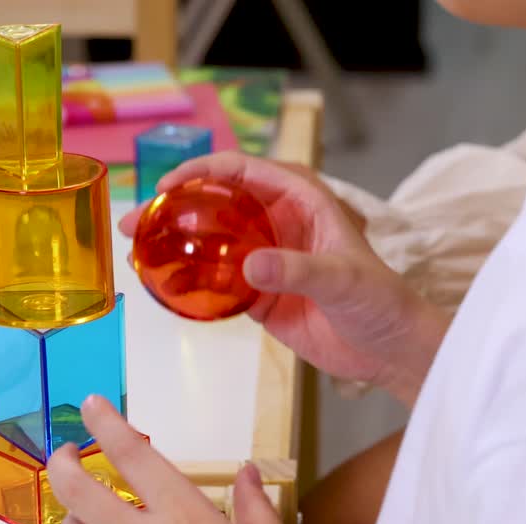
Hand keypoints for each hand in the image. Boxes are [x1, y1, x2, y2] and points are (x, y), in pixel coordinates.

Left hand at [46, 395, 364, 523]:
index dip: (105, 423)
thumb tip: (245, 472)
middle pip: (76, 493)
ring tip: (92, 516)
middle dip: (62, 465)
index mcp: (184, 516)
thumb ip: (253, 503)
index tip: (91, 406)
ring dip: (75, 519)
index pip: (131, 455)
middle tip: (67, 457)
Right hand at [121, 152, 447, 407]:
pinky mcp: (258, 294)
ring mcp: (265, 258)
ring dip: (173, 244)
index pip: (242, 171)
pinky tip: (161, 287)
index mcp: (301, 201)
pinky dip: (189, 282)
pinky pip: (215, 282)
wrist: (390, 349)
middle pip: (216, 203)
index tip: (167, 188)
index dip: (201, 172)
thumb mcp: (342, 279)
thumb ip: (298, 269)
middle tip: (134, 221)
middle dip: (173, 207)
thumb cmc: (380, 302)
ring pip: (210, 241)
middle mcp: (277, 223)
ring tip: (136, 250)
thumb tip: (250, 266)